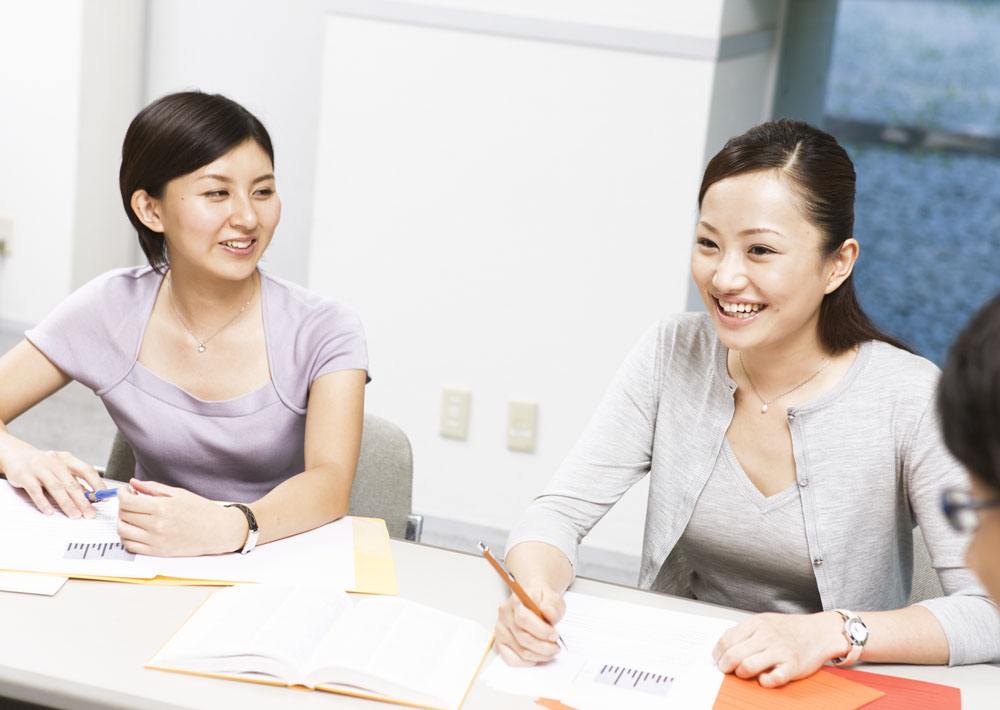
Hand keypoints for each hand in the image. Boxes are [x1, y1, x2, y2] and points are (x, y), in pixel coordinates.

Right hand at [0, 439, 103, 518]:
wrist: (16, 455)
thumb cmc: (43, 465)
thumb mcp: (60, 469)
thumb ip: (73, 481)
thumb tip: (91, 497)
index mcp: (67, 458)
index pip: (87, 470)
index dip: (97, 484)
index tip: (104, 497)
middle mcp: (55, 461)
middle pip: (72, 483)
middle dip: (83, 501)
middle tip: (90, 514)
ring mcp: (39, 467)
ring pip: (56, 487)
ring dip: (67, 504)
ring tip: (75, 515)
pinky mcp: (24, 475)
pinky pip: (36, 491)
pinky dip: (44, 502)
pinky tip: (50, 512)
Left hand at [117, 478, 246, 556]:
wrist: (218, 531)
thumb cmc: (203, 512)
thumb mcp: (179, 493)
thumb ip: (154, 488)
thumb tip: (134, 483)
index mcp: (163, 507)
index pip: (128, 501)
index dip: (122, 494)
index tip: (126, 491)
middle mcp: (157, 525)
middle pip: (124, 515)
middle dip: (123, 505)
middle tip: (130, 500)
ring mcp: (156, 540)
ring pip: (123, 531)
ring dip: (122, 521)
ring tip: (131, 515)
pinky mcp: (157, 551)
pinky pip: (131, 546)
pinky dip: (127, 537)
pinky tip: (134, 529)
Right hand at [494, 585, 565, 665]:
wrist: (533, 601)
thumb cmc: (542, 600)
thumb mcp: (552, 597)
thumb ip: (552, 605)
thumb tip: (548, 613)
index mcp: (515, 601)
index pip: (524, 619)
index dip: (541, 631)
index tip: (555, 635)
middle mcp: (505, 615)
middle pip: (523, 638)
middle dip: (544, 646)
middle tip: (556, 647)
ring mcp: (501, 630)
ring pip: (520, 651)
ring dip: (539, 655)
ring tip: (551, 651)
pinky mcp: (501, 643)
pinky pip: (512, 660)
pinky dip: (527, 662)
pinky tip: (537, 656)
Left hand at [712, 611, 846, 686]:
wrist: (819, 632)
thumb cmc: (789, 629)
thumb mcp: (764, 621)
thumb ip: (744, 631)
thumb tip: (722, 647)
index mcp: (757, 623)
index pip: (727, 640)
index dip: (718, 653)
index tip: (718, 659)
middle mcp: (767, 636)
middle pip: (734, 655)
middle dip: (725, 666)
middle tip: (726, 670)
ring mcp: (780, 651)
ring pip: (748, 666)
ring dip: (741, 674)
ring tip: (743, 673)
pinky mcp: (792, 666)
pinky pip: (772, 679)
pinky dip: (764, 681)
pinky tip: (764, 678)